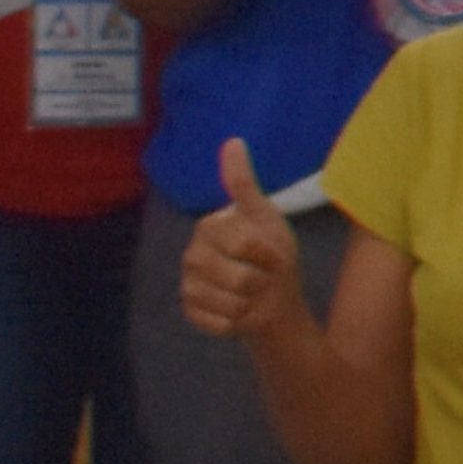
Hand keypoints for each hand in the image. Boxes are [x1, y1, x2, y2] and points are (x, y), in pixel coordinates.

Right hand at [177, 141, 304, 345]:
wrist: (273, 301)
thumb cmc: (272, 257)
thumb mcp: (267, 219)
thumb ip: (245, 185)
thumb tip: (233, 141)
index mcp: (209, 227)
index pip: (240, 242)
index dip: (265, 254)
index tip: (274, 256)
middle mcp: (191, 254)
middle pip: (235, 275)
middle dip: (260, 281)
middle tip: (263, 278)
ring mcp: (188, 284)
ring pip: (228, 301)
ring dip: (251, 303)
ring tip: (253, 296)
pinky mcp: (189, 311)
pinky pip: (218, 322)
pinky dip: (237, 322)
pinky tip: (240, 314)